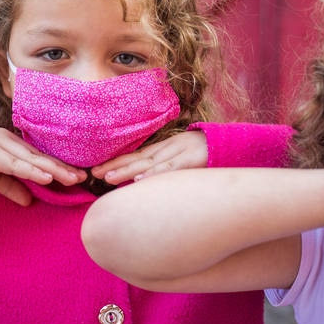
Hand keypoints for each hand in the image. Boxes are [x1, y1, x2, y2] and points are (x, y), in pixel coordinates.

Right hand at [0, 128, 85, 205]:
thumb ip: (11, 187)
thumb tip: (29, 201)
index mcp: (10, 145)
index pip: (38, 157)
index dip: (58, 167)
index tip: (77, 176)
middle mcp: (8, 141)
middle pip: (41, 157)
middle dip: (63, 168)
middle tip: (84, 178)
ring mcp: (0, 145)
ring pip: (33, 160)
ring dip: (54, 170)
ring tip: (73, 179)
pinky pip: (15, 164)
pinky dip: (33, 171)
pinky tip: (47, 177)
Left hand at [91, 131, 208, 184]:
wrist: (230, 143)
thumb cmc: (207, 153)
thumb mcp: (183, 158)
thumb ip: (165, 166)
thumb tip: (145, 180)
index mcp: (164, 149)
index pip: (135, 156)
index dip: (116, 162)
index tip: (96, 170)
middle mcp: (167, 150)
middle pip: (136, 159)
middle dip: (114, 166)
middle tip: (93, 174)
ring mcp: (178, 154)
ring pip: (149, 163)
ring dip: (128, 170)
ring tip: (109, 177)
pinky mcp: (191, 160)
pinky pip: (171, 168)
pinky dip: (155, 174)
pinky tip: (141, 180)